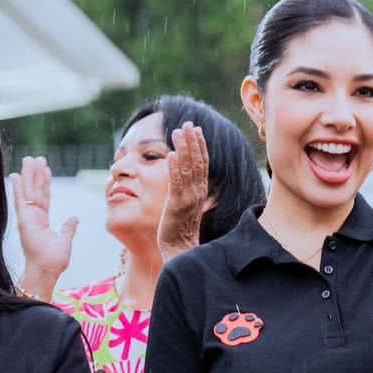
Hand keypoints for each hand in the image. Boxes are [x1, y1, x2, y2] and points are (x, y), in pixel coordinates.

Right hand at [10, 156, 77, 299]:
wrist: (46, 270)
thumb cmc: (54, 260)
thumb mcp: (65, 240)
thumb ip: (68, 228)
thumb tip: (74, 218)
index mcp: (42, 221)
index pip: (44, 197)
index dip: (45, 182)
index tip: (45, 169)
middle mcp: (33, 217)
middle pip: (35, 190)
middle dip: (36, 174)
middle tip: (36, 158)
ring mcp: (27, 218)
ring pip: (28, 192)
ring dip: (28, 175)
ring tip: (29, 159)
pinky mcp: (23, 220)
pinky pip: (21, 200)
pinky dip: (18, 187)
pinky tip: (17, 175)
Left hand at [158, 123, 211, 261]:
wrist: (181, 249)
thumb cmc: (182, 229)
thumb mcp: (188, 204)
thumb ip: (190, 190)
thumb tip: (190, 177)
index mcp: (201, 190)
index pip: (202, 163)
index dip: (200, 145)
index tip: (196, 129)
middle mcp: (198, 191)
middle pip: (197, 161)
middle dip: (193, 140)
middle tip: (188, 123)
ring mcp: (189, 197)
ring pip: (188, 168)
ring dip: (183, 148)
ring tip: (178, 131)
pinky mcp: (177, 205)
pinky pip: (176, 182)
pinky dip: (174, 167)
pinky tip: (170, 154)